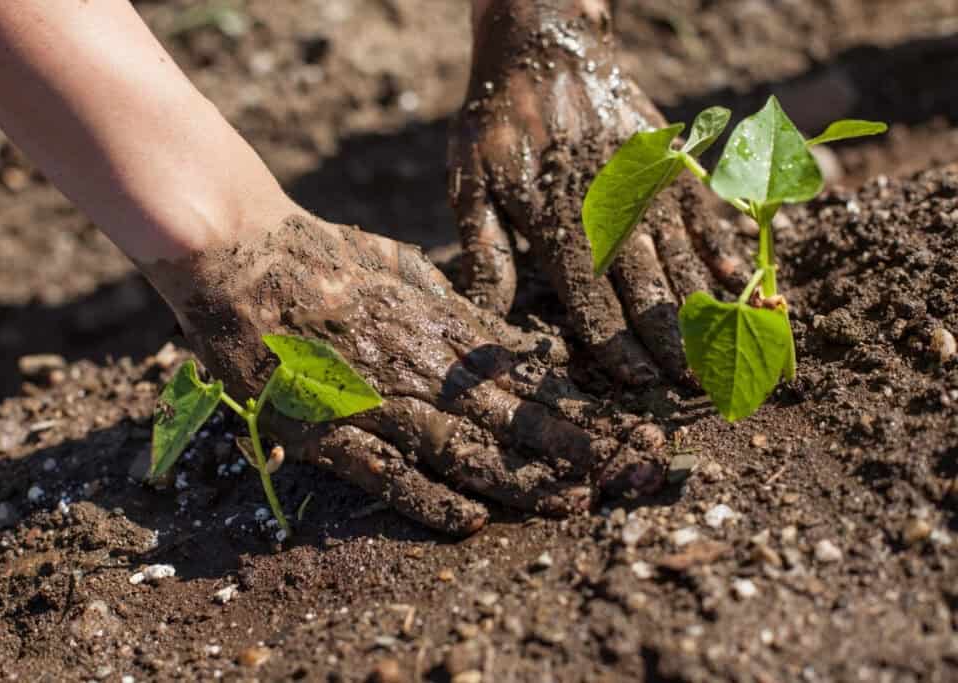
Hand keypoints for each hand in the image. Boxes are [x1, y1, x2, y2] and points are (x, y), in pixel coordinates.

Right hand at [146, 215, 618, 535]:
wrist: (244, 258)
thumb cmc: (329, 262)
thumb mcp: (409, 274)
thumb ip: (459, 314)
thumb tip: (516, 348)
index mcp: (444, 328)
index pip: (534, 380)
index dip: (589, 411)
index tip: (640, 431)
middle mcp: (423, 366)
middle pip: (516, 417)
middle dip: (583, 448)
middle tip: (641, 471)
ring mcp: (376, 400)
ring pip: (464, 448)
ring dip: (524, 479)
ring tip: (578, 502)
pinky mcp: (325, 430)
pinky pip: (382, 471)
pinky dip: (425, 497)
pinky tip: (469, 520)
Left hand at [449, 1, 748, 383]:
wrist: (546, 43)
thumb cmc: (499, 121)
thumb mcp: (472, 181)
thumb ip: (486, 249)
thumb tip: (488, 315)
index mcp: (557, 220)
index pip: (591, 298)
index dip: (615, 344)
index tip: (635, 382)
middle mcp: (610, 207)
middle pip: (646, 287)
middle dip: (670, 339)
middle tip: (693, 385)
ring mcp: (647, 182)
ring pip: (681, 257)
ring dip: (703, 308)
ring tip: (721, 350)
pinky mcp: (671, 160)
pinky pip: (705, 212)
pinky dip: (723, 249)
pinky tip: (739, 282)